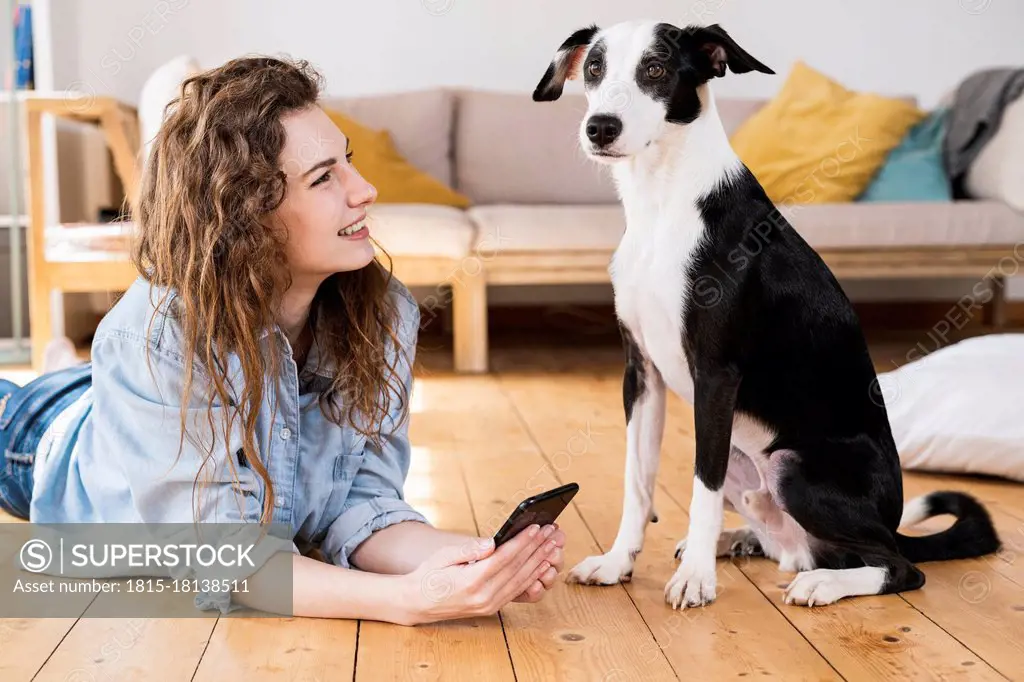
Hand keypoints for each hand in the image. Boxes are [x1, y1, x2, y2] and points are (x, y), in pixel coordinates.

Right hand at [402, 523, 559, 624]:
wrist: (418, 603)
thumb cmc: (429, 574)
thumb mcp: (443, 556)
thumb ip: (468, 549)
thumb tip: (491, 542)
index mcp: (470, 581)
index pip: (504, 558)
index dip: (522, 542)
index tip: (537, 527)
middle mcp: (483, 596)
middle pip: (517, 569)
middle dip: (537, 549)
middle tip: (552, 533)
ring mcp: (489, 605)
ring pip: (521, 581)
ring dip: (539, 562)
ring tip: (553, 546)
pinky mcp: (491, 608)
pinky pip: (516, 591)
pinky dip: (531, 577)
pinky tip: (542, 565)